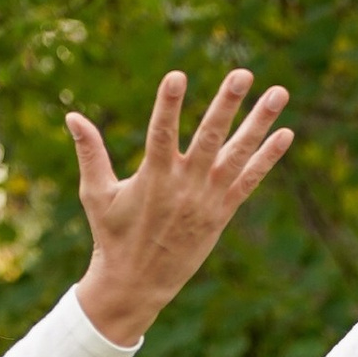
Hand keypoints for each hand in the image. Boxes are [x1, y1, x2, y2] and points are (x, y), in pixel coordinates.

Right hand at [69, 69, 292, 343]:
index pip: (161, 133)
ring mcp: (208, 199)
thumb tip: (71, 115)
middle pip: (209, 138)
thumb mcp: (96, 194)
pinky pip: (250, 180)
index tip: (176, 75)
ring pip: (238, 154)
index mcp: (153, 178)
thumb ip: (91, 152)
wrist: (138, 283)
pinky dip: (268, 158)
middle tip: (243, 73)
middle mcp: (185, 186)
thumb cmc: (112, 235)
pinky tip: (286, 133)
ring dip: (259, 122)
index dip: (168, 105)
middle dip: (227, 104)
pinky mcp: (222, 213)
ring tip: (279, 92)